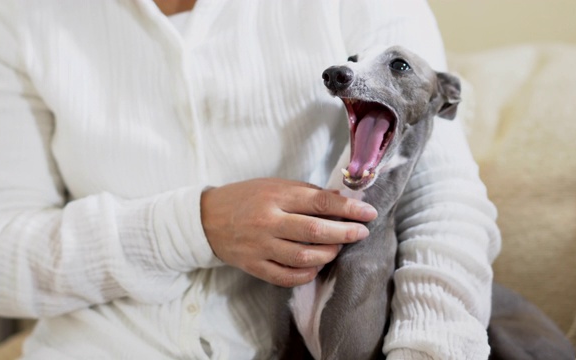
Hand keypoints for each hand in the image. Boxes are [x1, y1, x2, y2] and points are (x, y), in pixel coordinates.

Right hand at [200, 178, 377, 286]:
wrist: (207, 219)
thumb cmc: (246, 197)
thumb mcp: (275, 186)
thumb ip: (307, 193)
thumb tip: (342, 200)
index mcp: (276, 197)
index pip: (319, 202)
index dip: (348, 209)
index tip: (368, 213)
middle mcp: (268, 222)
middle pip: (315, 231)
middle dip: (344, 233)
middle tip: (361, 232)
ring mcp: (260, 247)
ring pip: (303, 257)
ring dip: (328, 254)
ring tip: (338, 248)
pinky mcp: (254, 267)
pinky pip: (286, 277)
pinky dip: (307, 274)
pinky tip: (316, 266)